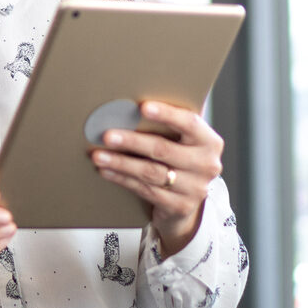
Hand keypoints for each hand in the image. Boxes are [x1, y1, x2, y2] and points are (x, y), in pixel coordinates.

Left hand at [90, 100, 224, 253]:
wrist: (189, 200)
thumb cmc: (180, 157)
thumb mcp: (184, 140)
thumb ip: (171, 123)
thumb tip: (131, 101)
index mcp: (210, 142)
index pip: (189, 123)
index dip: (166, 114)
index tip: (142, 107)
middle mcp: (207, 165)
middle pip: (163, 150)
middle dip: (131, 141)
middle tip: (107, 135)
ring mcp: (195, 188)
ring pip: (151, 172)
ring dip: (121, 163)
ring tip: (98, 155)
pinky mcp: (179, 206)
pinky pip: (145, 190)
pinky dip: (123, 179)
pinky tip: (107, 171)